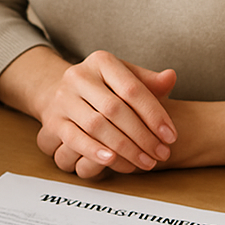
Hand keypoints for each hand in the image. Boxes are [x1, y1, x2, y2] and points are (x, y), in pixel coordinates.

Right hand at [35, 50, 177, 178]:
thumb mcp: (126, 80)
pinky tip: (113, 161)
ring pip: (96, 125)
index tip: (171, 136)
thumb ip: (149, 82)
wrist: (64, 95)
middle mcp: (78, 76)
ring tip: (145, 162)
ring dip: (124, 148)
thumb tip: (170, 77)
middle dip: (142, 135)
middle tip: (161, 153)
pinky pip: (75, 138)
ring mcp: (63, 98)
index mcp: (101, 61)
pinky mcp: (53, 121)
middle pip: (115, 109)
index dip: (154, 114)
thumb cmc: (105, 90)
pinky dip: (94, 151)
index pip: (132, 88)